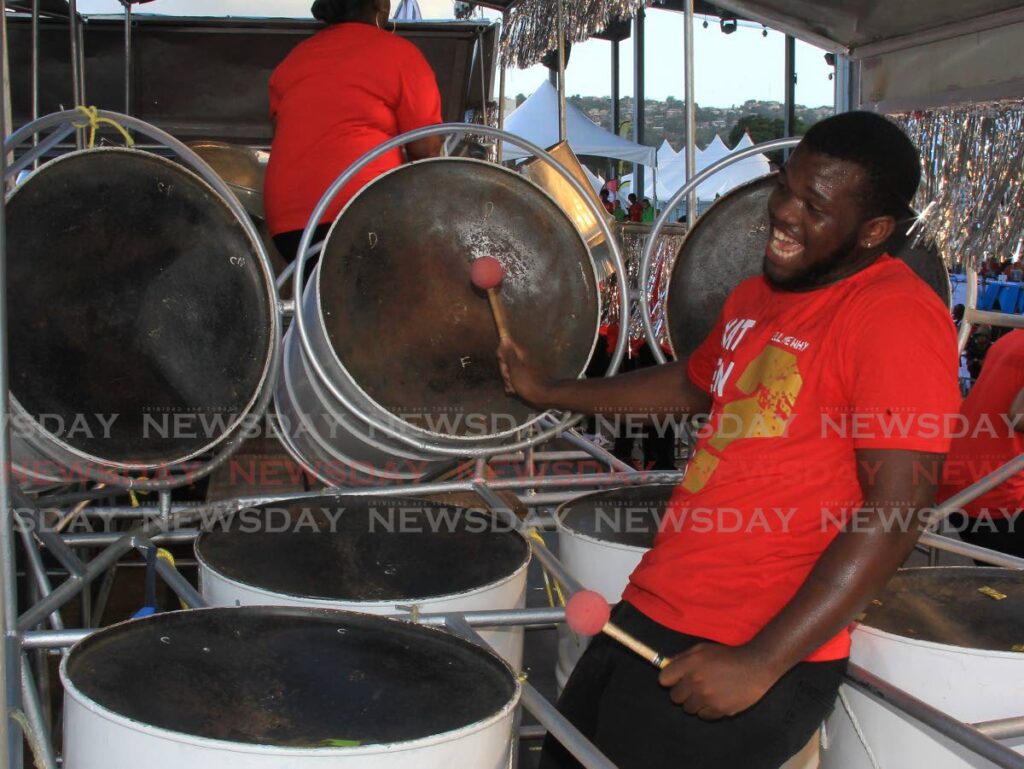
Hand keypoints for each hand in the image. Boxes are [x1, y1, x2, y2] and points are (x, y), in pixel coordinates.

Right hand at [497, 337, 552, 404]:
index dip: (501, 354)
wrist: (545, 396)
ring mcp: (525, 368)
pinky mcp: (526, 377)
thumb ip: (508, 354)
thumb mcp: (515, 368)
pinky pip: (515, 378)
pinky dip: (513, 384)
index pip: (506, 345)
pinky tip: (514, 390)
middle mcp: (523, 359)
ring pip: (510, 371)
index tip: (503, 362)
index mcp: (521, 353)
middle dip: (505, 370)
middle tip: (509, 377)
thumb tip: (504, 338)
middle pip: (506, 359)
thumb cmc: (529, 382)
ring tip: (513, 386)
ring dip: (508, 379)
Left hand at [657, 643, 780, 719]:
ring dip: (694, 702)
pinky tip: (715, 701)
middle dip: (682, 692)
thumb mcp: (702, 649)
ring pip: (688, 709)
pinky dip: (706, 710)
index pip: (664, 679)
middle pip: (675, 697)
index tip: (676, 679)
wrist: (755, 666)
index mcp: (690, 665)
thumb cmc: (727, 655)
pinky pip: (703, 716)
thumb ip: (683, 657)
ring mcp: (707, 698)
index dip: (670, 679)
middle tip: (693, 688)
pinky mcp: (719, 710)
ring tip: (706, 694)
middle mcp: (695, 682)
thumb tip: (668, 665)